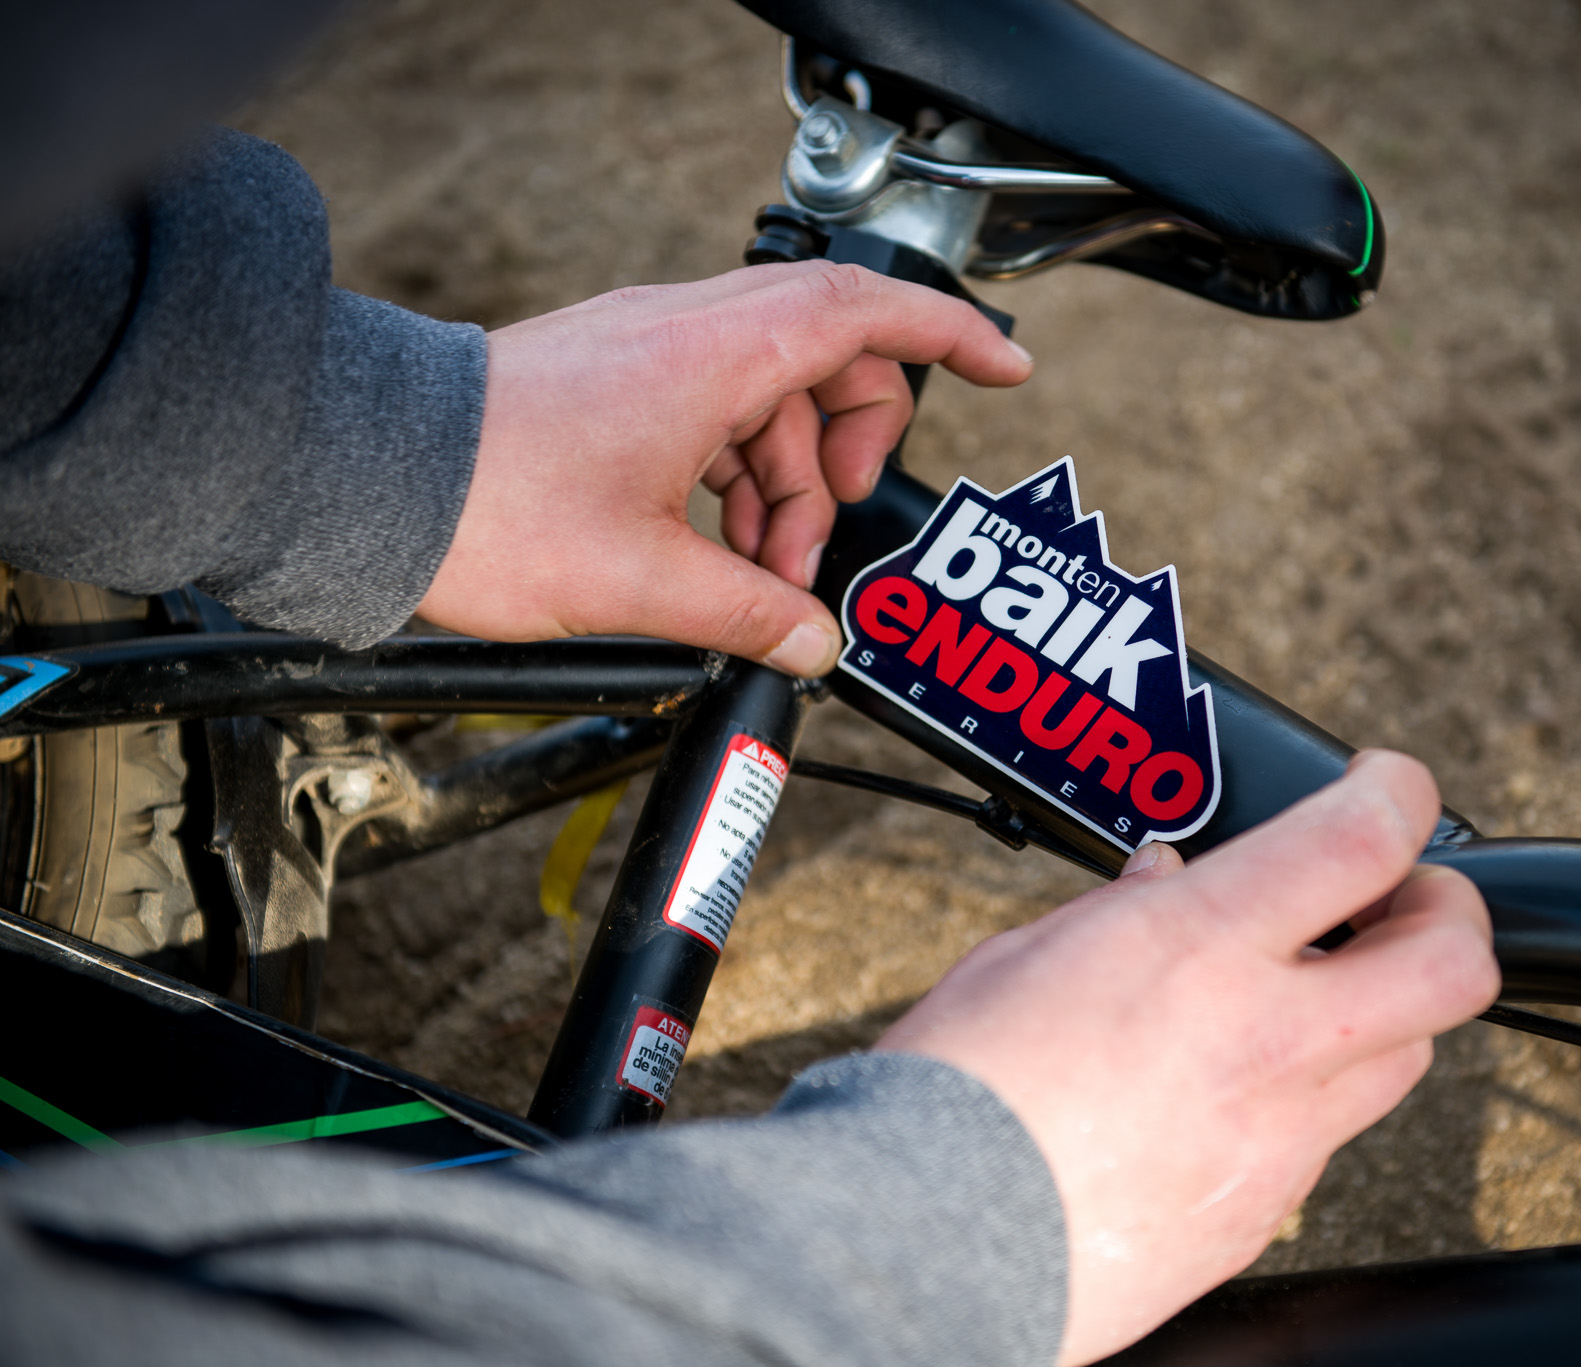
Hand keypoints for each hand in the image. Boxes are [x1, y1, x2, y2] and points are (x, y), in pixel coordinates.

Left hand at [416, 262, 1032, 674]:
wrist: (369, 478)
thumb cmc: (489, 506)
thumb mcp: (642, 581)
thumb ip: (746, 613)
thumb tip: (810, 641)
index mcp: (713, 356)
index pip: (866, 313)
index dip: (950, 337)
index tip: (1007, 371)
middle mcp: (687, 333)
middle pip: (825, 363)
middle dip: (845, 455)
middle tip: (822, 538)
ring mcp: (647, 351)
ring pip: (766, 402)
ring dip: (781, 490)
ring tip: (750, 577)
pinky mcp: (613, 381)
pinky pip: (710, 416)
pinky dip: (731, 482)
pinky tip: (709, 554)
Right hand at [878, 750, 1497, 1364]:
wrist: (927, 1245)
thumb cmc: (956, 1095)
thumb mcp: (1026, 956)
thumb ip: (1124, 912)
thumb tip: (1168, 882)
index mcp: (1200, 949)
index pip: (1362, 841)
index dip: (1399, 793)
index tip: (1388, 786)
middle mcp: (1263, 1041)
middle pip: (1451, 966)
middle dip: (1450, 914)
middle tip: (1405, 898)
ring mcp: (1277, 1139)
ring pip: (1408, 1059)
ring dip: (1384, 1011)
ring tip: (1316, 993)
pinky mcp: (1263, 1212)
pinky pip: (1328, 1140)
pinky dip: (1307, 1098)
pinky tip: (1239, 1087)